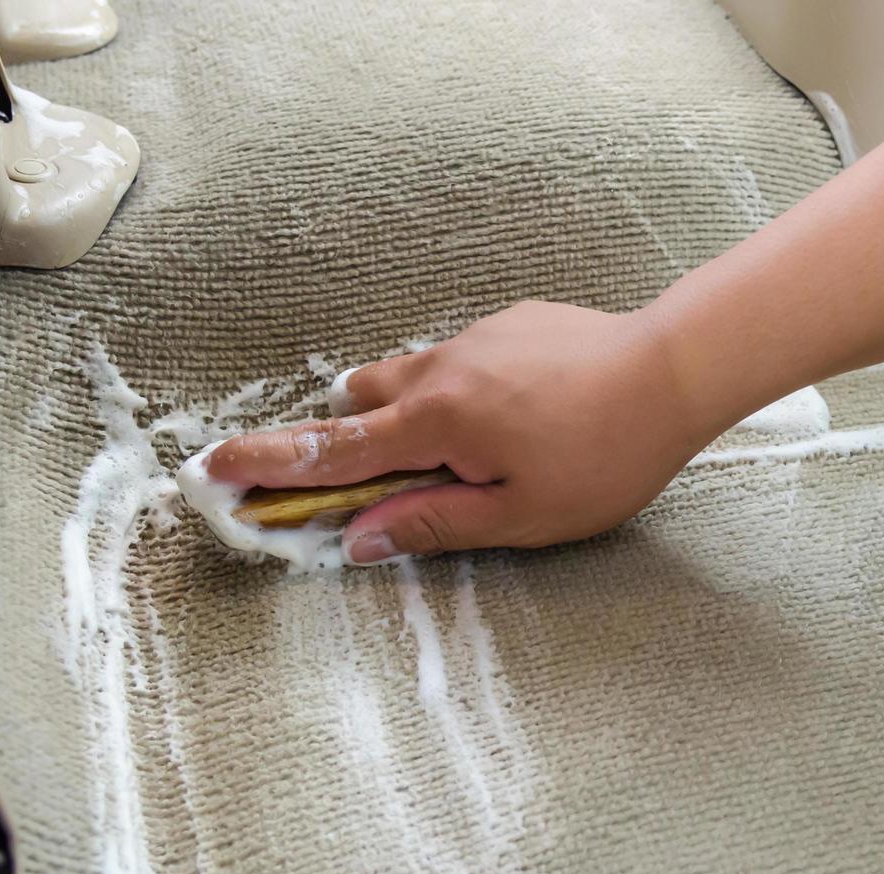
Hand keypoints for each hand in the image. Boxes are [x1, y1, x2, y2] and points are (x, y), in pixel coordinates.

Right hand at [206, 301, 715, 562]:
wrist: (673, 369)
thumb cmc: (604, 455)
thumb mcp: (520, 515)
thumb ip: (433, 524)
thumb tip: (360, 540)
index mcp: (434, 422)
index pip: (328, 451)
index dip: (265, 465)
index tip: (209, 470)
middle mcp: (439, 370)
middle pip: (357, 403)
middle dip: (346, 441)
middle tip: (375, 482)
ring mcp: (474, 338)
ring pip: (407, 377)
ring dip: (405, 415)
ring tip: (460, 455)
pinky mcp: (508, 323)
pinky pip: (456, 360)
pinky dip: (456, 393)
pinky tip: (516, 417)